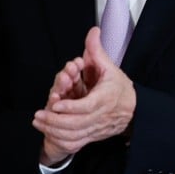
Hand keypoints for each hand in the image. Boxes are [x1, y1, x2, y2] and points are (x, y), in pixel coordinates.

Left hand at [33, 27, 136, 164]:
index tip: (56, 102)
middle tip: (40, 114)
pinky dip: (60, 139)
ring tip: (40, 121)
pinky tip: (49, 131)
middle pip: (77, 123)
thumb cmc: (119, 88)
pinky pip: (76, 142)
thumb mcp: (109, 67)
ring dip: (54, 130)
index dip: (70, 106)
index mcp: (106, 97)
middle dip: (56, 120)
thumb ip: (96, 50)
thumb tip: (93, 31)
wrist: (134, 110)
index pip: (87, 105)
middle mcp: (102, 115)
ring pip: (74, 134)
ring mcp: (98, 127)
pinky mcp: (93, 135)